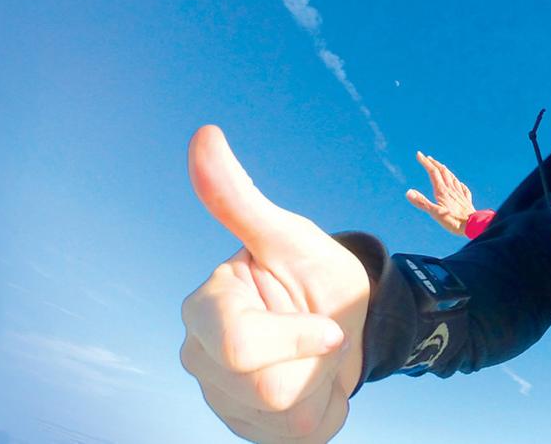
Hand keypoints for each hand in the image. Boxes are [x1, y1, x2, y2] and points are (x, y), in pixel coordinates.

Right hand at [180, 125, 368, 442]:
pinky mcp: (250, 428)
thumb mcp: (290, 238)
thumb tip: (204, 136)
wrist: (350, 321)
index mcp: (203, 308)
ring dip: (320, 383)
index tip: (328, 325)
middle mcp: (200, 357)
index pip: (237, 345)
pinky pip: (298, 432)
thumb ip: (241, 199)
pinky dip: (322, 409)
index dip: (297, 337)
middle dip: (311, 359)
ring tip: (315, 358)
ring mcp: (222, 398)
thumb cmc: (316, 275)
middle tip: (321, 337)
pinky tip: (314, 385)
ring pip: (283, 411)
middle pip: (264, 385)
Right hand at [405, 151, 476, 236]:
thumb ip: (422, 202)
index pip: (433, 172)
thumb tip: (408, 192)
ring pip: (452, 177)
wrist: (473, 226)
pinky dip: (458, 182)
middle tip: (427, 158)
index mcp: (442, 191)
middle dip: (434, 163)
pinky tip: (459, 183)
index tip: (419, 154)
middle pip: (443, 172)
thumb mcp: (435, 213)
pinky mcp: (466, 200)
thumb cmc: (453, 221)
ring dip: (445, 170)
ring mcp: (460, 193)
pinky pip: (462, 187)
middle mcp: (451, 189)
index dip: (425, 162)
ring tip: (442, 167)